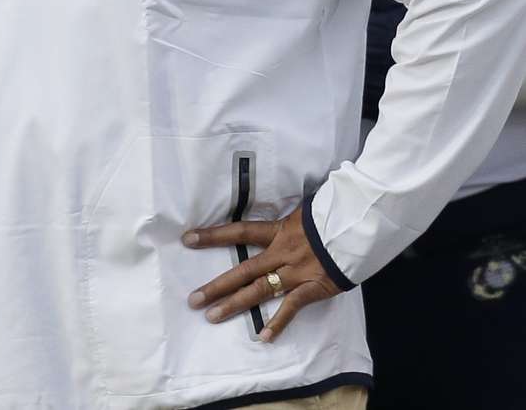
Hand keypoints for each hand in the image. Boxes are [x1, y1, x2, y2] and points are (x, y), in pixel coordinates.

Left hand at [182, 206, 342, 342]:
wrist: (359, 227)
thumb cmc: (332, 217)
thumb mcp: (305, 211)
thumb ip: (289, 218)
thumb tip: (283, 214)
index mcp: (278, 231)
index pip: (239, 231)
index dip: (213, 235)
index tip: (187, 239)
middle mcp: (281, 252)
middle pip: (242, 269)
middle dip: (216, 285)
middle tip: (192, 299)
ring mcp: (295, 272)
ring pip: (259, 289)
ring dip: (234, 304)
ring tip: (211, 316)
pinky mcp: (312, 287)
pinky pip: (291, 307)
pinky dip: (278, 322)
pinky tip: (262, 337)